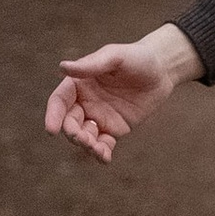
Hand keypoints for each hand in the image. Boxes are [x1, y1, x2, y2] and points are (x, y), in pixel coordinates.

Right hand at [45, 22, 200, 162]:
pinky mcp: (114, 129)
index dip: (53, 115)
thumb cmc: (136, 57)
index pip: (59, 101)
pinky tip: (105, 158)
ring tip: (96, 148)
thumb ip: (91, 65)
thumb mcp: (115, 57)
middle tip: (82, 138)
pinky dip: (101, 154)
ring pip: (84, 136)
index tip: (51, 130)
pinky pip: (103, 145)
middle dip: (72, 133)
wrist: (162, 70)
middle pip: (70, 122)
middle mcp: (84, 102)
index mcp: (79, 83)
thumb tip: (62, 67)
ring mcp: (98, 117)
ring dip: (86, 145)